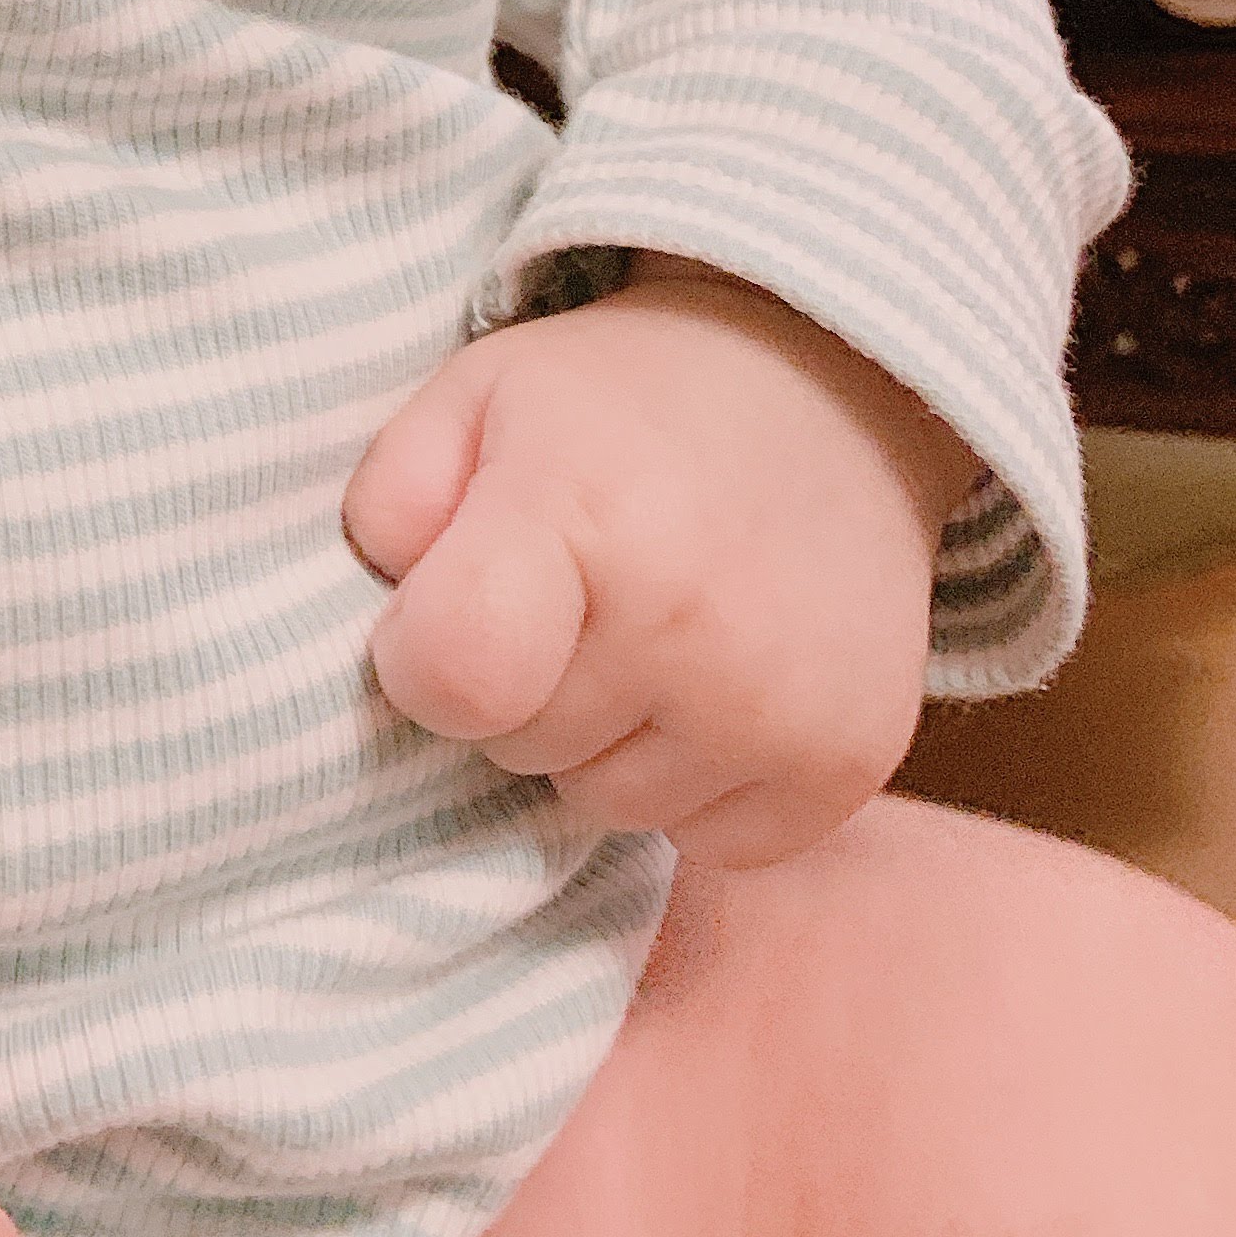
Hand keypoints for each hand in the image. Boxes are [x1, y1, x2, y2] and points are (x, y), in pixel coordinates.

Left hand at [343, 262, 977, 870]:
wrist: (831, 392)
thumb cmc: (620, 403)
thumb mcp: (477, 395)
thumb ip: (394, 498)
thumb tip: (388, 611)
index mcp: (584, 514)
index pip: (454, 677)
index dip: (420, 658)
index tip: (449, 606)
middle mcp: (691, 623)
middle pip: (517, 748)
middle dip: (517, 688)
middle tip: (572, 594)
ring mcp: (780, 706)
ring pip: (610, 807)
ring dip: (605, 741)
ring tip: (647, 630)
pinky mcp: (847, 765)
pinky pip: (712, 844)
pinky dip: (698, 783)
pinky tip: (715, 682)